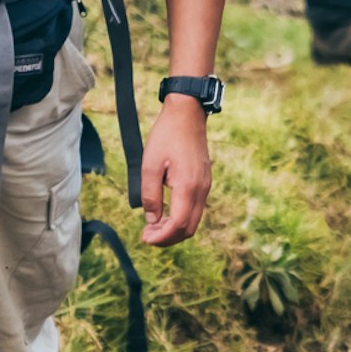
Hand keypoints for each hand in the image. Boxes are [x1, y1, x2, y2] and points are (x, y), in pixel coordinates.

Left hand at [140, 96, 213, 247]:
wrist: (187, 114)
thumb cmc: (166, 135)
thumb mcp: (150, 165)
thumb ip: (150, 195)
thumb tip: (152, 220)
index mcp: (188, 186)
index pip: (178, 224)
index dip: (162, 237)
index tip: (145, 237)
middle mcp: (201, 190)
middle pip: (188, 228)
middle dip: (167, 238)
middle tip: (147, 235)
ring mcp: (205, 186)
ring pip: (193, 221)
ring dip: (174, 229)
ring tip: (153, 225)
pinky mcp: (204, 181)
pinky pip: (195, 209)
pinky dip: (181, 218)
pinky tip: (165, 213)